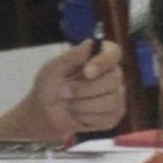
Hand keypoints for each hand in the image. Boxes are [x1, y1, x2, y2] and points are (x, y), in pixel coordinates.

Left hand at [0, 41, 128, 139]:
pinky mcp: (114, 115)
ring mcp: (116, 96)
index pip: (114, 53)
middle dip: (84, 89)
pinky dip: (87, 118)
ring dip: (83, 105)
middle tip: (64, 92)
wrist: (45, 114)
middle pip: (114, 79)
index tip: (87, 72)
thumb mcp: (52, 70)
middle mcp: (112, 75)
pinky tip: (78, 115)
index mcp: (98, 58)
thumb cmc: (49, 87)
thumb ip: (70, 57)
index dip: (103, 62)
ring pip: (112, 101)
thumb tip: (89, 43)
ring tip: (69, 105)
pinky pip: (108, 118)